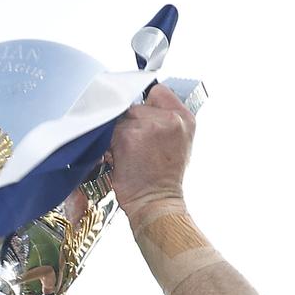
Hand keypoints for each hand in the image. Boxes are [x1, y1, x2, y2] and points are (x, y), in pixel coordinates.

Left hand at [109, 84, 194, 225]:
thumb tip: (139, 108)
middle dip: (130, 124)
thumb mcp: (178, 143)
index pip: (158, 92)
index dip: (146, 104)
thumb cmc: (163, 179)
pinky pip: (109, 130)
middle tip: (136, 146)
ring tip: (128, 153)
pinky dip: (109, 143)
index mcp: (185, 118)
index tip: (141, 118)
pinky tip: (120, 158)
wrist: (157, 202)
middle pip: (135, 105)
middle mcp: (171, 119)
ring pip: (120, 118)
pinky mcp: (128, 135)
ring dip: (118, 134)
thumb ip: (164, 121)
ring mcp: (149, 125)